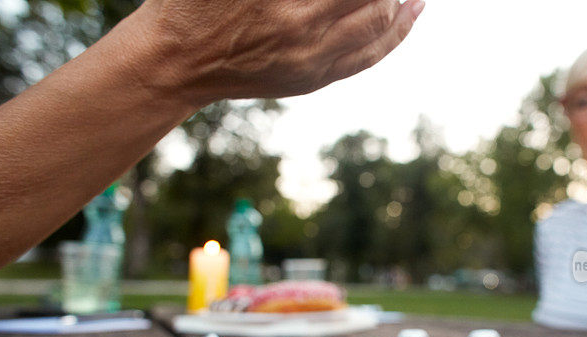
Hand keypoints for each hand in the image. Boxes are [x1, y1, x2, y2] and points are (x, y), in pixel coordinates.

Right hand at [136, 0, 424, 104]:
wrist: (177, 63)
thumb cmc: (193, 2)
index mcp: (281, 0)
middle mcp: (303, 31)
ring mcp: (312, 61)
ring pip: (380, 28)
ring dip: (403, 2)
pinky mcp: (313, 79)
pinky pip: (369, 57)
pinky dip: (396, 33)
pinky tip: (410, 12)